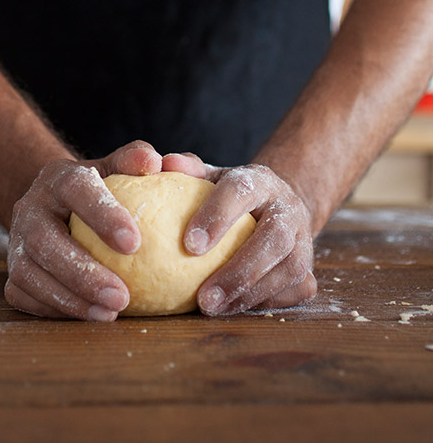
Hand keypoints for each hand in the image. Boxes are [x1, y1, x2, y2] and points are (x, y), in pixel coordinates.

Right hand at [5, 141, 163, 320]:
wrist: (57, 203)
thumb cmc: (102, 186)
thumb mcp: (118, 166)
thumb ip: (137, 159)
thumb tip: (156, 163)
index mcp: (59, 177)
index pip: (76, 189)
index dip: (102, 215)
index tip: (134, 243)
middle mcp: (30, 207)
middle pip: (45, 241)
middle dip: (83, 273)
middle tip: (122, 296)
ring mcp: (16, 242)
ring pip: (30, 274)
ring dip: (71, 299)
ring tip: (111, 313)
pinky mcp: (13, 272)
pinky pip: (25, 296)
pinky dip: (56, 310)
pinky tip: (91, 317)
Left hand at [162, 154, 316, 313]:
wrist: (278, 207)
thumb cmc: (233, 196)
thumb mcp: (213, 177)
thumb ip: (190, 170)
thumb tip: (165, 163)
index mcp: (260, 181)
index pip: (241, 191)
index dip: (218, 215)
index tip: (189, 245)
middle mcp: (288, 208)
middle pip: (274, 238)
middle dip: (239, 270)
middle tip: (203, 296)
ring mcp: (304, 239)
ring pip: (289, 268)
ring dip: (250, 293)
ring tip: (213, 308)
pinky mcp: (309, 268)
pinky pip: (294, 290)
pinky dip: (264, 302)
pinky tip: (233, 310)